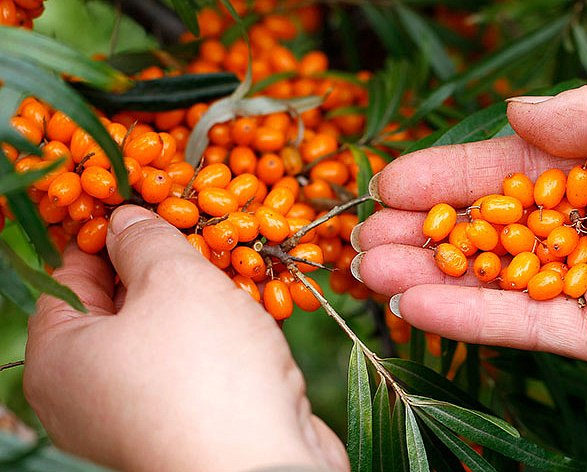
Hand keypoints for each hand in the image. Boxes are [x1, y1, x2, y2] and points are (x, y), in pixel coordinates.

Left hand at [25, 205, 348, 471]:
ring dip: (196, 299)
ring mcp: (137, 415)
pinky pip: (191, 367)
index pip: (68, 277)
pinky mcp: (185, 427)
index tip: (145, 203)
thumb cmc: (204, 370)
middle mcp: (87, 394)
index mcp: (58, 359)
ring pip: (161, 336)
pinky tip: (249, 310)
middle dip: (160, 265)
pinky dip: (215, 337)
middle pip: (117, 306)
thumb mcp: (173, 280)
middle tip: (197, 228)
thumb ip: (146, 239)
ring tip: (230, 262)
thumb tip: (127, 218)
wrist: (264, 467)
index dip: (106, 233)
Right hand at [354, 62, 586, 393]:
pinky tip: (412, 304)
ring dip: (429, 273)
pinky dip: (468, 315)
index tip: (391, 178)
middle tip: (362, 231)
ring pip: (496, 277)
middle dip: (426, 229)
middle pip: (493, 226)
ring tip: (366, 268)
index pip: (513, 168)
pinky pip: (523, 325)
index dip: (451, 173)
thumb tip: (517, 112)